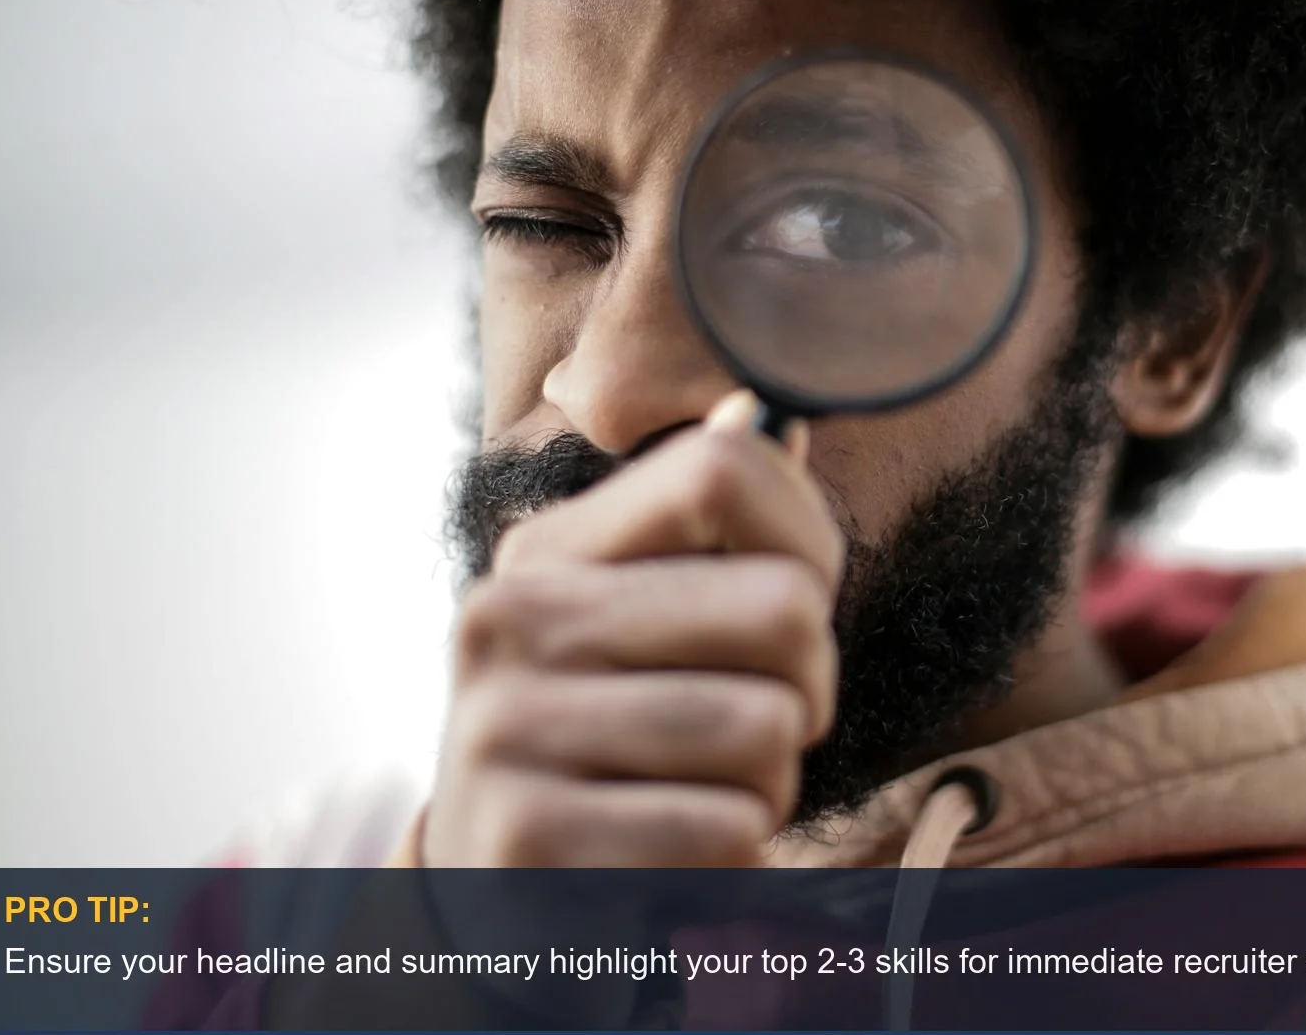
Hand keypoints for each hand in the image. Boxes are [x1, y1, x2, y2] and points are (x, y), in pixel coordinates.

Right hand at [423, 391, 844, 866]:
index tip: (800, 598)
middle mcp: (512, 622)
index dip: (808, 533)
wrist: (496, 892)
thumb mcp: (639, 622)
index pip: (722, 470)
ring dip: (772, 782)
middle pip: (782, 606)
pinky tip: (677, 853)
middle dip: (809, 683)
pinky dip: (737, 854)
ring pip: (767, 730)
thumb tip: (756, 413)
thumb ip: (702, 525)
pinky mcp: (527, 842)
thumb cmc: (609, 737)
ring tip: (709, 792)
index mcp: (547, 553)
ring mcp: (506, 732)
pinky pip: (729, 830)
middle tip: (764, 724)